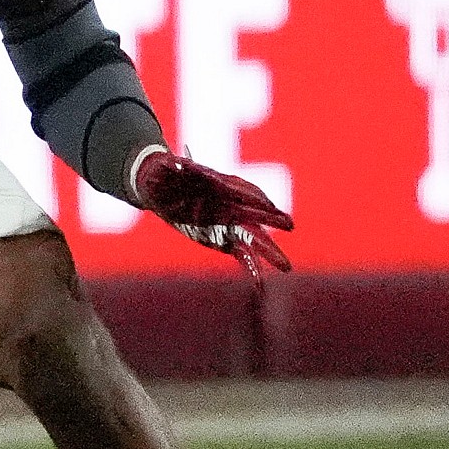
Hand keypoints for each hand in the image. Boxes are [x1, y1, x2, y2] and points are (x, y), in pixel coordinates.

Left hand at [130, 147, 293, 280]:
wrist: (158, 184)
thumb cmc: (164, 172)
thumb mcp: (164, 166)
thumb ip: (170, 166)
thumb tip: (177, 164)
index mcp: (218, 184)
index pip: (240, 189)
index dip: (253, 196)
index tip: (266, 203)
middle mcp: (228, 204)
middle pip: (253, 213)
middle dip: (270, 219)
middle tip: (290, 224)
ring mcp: (227, 222)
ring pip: (253, 237)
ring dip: (268, 251)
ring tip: (286, 266)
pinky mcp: (221, 238)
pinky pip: (241, 254)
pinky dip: (251, 267)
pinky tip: (260, 285)